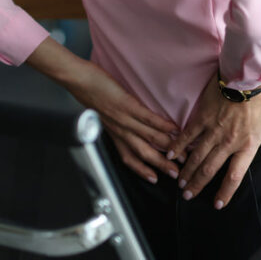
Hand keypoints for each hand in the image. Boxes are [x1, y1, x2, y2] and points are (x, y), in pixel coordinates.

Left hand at [66, 61, 181, 183]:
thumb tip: (123, 124)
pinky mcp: (127, 106)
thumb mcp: (99, 114)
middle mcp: (119, 131)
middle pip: (143, 153)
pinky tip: (174, 129)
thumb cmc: (88, 94)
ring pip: (149, 139)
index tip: (155, 178)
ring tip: (182, 153)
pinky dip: (162, 125)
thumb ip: (113, 122)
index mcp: (113, 133)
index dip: (142, 170)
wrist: (78, 81)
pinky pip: (147, 119)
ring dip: (167, 148)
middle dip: (161, 165)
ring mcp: (124, 119)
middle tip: (176, 173)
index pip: (129, 158)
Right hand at [166, 77, 260, 209]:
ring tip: (180, 182)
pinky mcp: (203, 117)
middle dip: (198, 185)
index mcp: (248, 144)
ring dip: (187, 171)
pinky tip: (170, 155)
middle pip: (210, 169)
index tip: (218, 204)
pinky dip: (178, 146)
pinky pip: (187, 135)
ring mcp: (213, 130)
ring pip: (197, 156)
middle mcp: (229, 141)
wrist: (246, 73)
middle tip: (188, 195)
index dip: (226, 191)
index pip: (235, 175)